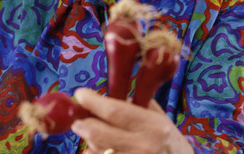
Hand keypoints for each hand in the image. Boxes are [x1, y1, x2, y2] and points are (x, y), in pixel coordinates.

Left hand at [70, 88, 193, 153]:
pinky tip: (104, 149)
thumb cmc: (165, 138)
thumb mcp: (155, 116)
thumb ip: (130, 105)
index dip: (92, 102)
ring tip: (98, 135)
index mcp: (152, 126)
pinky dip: (94, 152)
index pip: (114, 111)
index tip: (81, 94)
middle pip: (97, 133)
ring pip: (94, 150)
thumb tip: (98, 99)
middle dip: (81, 123)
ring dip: (89, 141)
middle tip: (77, 118)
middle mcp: (143, 147)